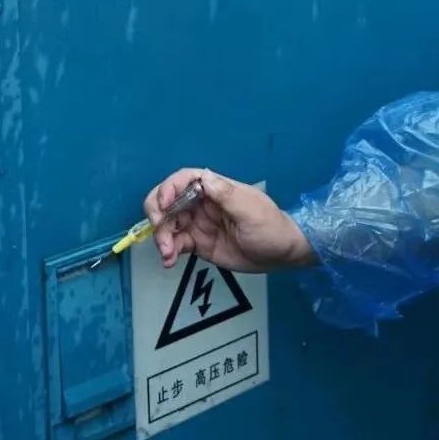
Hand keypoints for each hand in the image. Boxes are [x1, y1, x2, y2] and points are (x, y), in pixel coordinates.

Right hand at [143, 168, 313, 272]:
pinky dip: (168, 250)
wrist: (281, 255)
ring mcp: (198, 224)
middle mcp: (202, 204)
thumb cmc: (270, 228)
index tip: (164, 204)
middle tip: (159, 231)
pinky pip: (175, 243)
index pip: (184, 179)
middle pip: (168, 200)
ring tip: (168, 253)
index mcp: (216, 189)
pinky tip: (170, 260)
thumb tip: (205, 178)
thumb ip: (227, 196)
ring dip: (161, 237)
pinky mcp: (198, 243)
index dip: (168, 188)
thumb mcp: (251, 210)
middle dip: (157, 214)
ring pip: (168, 224)